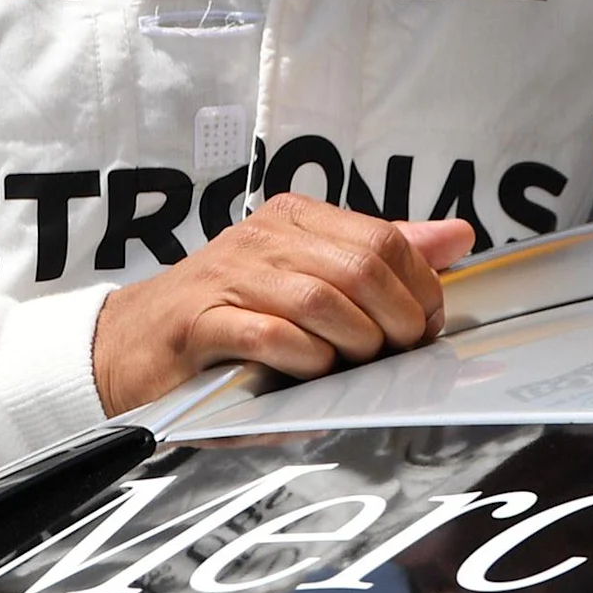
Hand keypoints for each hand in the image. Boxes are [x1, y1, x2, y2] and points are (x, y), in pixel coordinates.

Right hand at [90, 194, 474, 413]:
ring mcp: (230, 277)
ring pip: (320, 300)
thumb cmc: (230, 316)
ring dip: (353, 343)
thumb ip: (382, 257)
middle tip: (395, 354)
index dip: (420, 290)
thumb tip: (459, 236)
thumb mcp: (310, 278)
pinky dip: (303, 360)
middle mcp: (264, 238)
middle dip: (396, 321)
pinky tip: (308, 373)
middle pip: (362, 269)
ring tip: (351, 366)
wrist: (133, 346)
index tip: (424, 328)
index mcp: (296, 219)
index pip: (385, 240)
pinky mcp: (203, 323)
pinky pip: (270, 336)